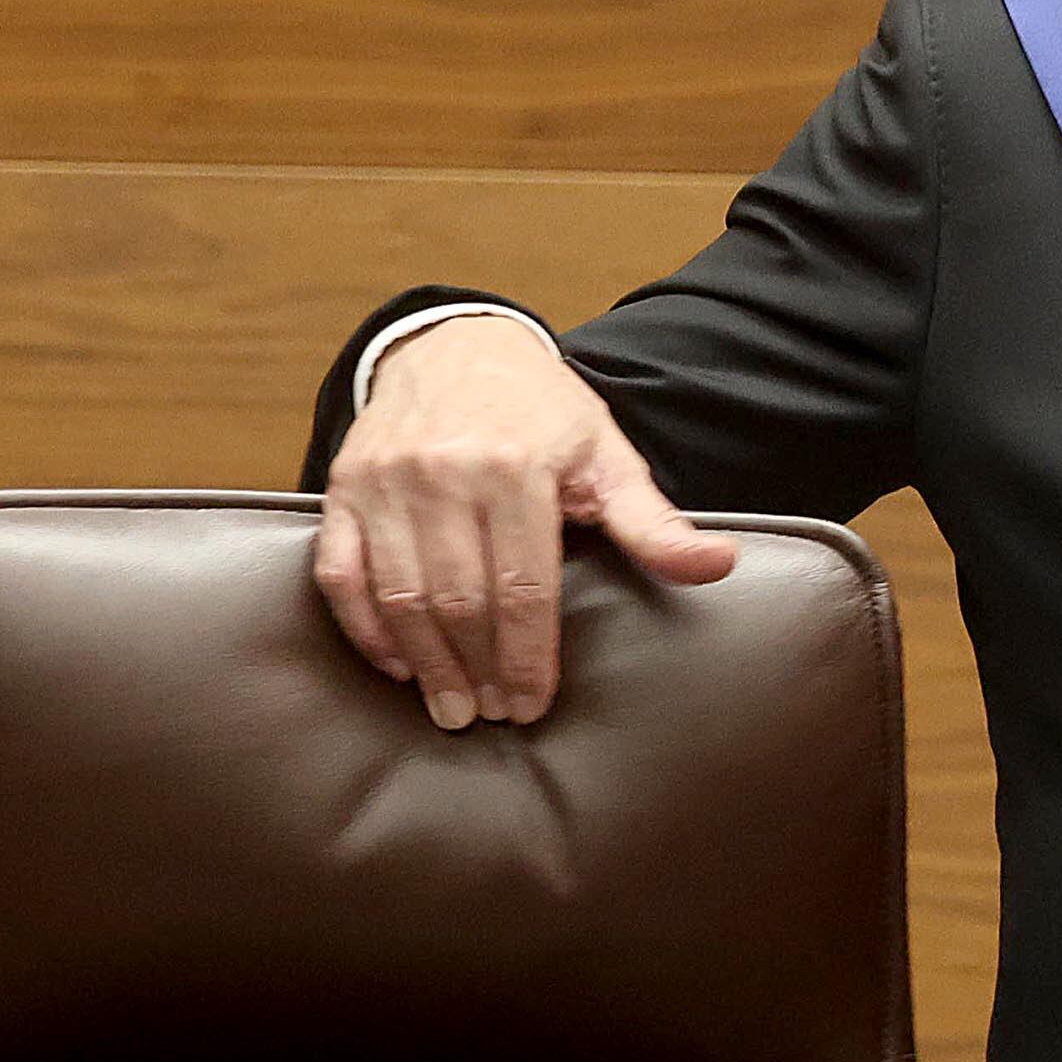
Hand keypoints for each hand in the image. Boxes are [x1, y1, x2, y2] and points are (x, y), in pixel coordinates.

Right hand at [313, 316, 736, 727]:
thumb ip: (654, 522)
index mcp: (516, 469)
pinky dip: (365, 628)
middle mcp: (442, 473)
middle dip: (477, 669)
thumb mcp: (608, 456)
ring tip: (450, 706)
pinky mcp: (343, 488)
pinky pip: (342, 574)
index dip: (527, 656)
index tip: (533, 704)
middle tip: (491, 715)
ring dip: (425, 662)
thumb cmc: (543, 413)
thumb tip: (720, 564)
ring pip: (400, 595)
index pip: (522, 588)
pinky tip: (397, 663)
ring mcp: (383, 481)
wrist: (456, 346)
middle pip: (459, 600)